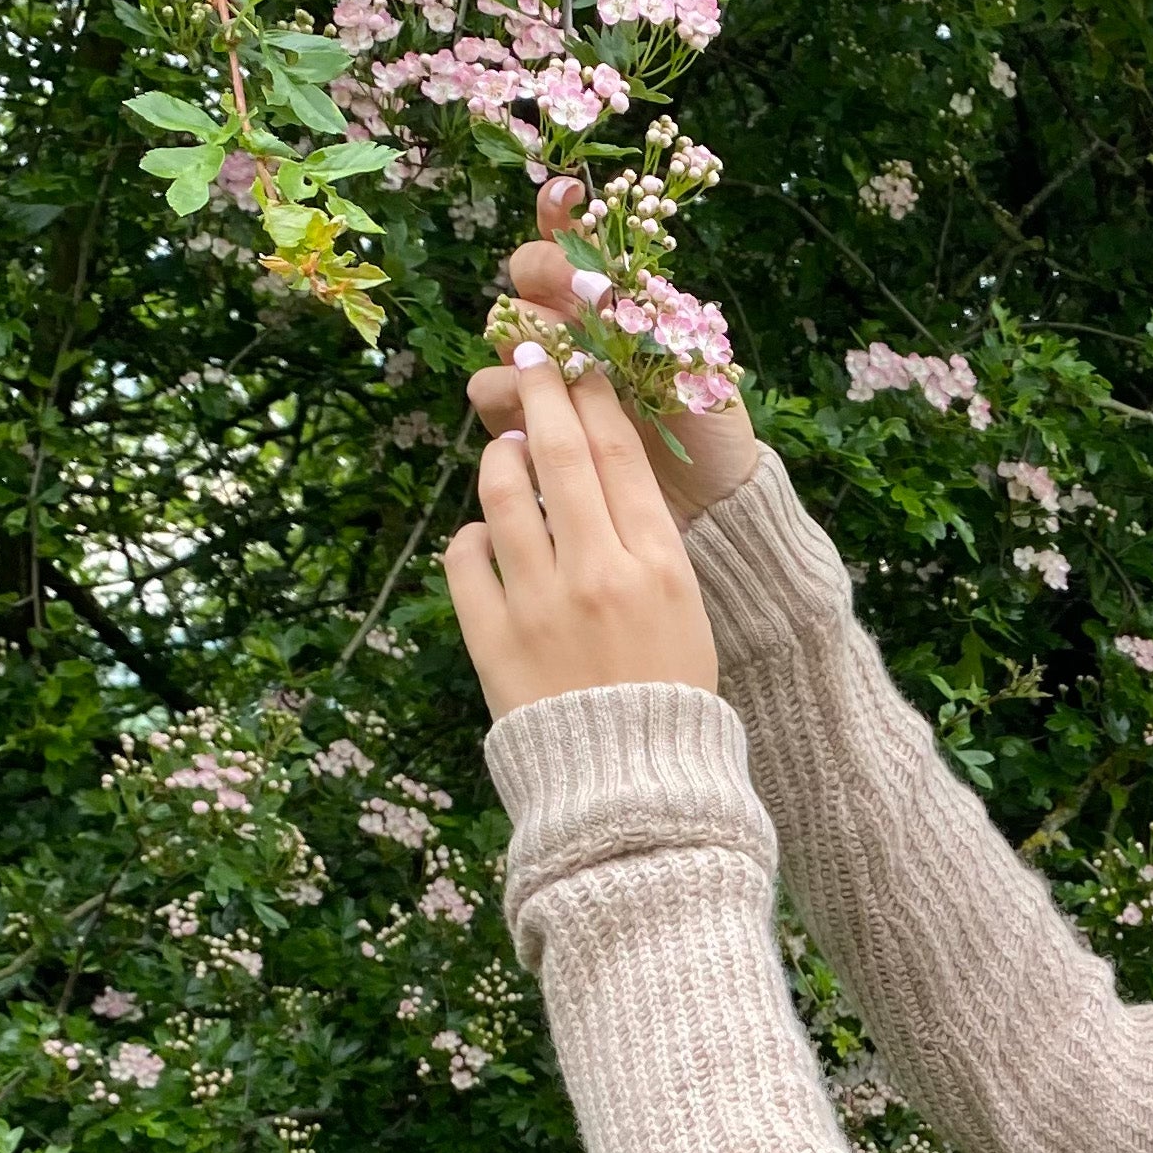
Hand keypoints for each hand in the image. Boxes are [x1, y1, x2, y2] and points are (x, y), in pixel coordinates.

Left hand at [445, 353, 718, 720]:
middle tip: (529, 359)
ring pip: (504, 496)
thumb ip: (650, 552)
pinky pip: (465, 561)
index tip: (580, 364)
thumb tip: (606, 488)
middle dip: (541, 394)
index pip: (622, 455)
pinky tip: (481, 535)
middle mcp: (597, 573)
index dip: (596, 397)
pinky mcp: (492, 639)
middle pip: (562, 455)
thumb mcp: (687, 618)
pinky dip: (470, 538)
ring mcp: (539, 604)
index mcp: (658, 567)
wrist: (633, 793)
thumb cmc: (670, 705)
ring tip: (502, 448)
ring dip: (498, 460)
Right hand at [465, 176, 763, 522]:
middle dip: (548, 274)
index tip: (571, 195)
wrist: (706, 500)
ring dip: (527, 339)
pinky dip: (509, 396)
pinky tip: (543, 412)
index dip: (560, 208)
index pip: (569, 235)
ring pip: (500, 332)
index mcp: (609, 299)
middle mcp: (568, 326)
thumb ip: (664, 325)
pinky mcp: (526, 422)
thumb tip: (624, 289)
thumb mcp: (702, 368)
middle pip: (525, 273)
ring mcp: (542, 373)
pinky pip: (489, 392)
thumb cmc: (709, 426)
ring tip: (567, 366)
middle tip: (588, 295)